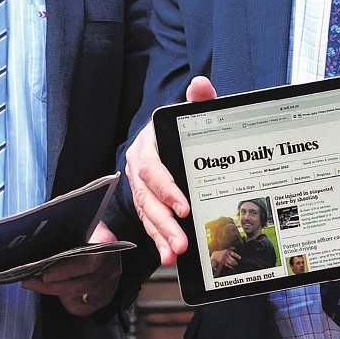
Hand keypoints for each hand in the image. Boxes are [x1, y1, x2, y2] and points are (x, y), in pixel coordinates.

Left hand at [21, 221, 120, 315]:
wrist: (103, 238)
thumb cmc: (88, 230)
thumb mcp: (81, 224)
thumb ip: (66, 230)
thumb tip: (40, 235)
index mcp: (106, 243)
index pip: (87, 262)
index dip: (65, 271)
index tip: (45, 274)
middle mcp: (110, 266)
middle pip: (79, 284)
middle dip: (51, 285)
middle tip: (31, 281)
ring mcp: (109, 283)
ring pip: (78, 297)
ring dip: (56, 292)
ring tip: (40, 284)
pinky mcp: (104, 296)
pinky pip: (83, 308)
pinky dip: (68, 302)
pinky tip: (59, 292)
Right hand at [124, 76, 215, 264]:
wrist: (170, 138)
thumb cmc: (182, 128)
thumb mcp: (191, 113)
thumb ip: (198, 100)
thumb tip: (200, 85)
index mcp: (147, 146)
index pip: (152, 169)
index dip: (165, 189)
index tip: (183, 205)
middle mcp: (139, 169)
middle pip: (147, 198)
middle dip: (163, 222)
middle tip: (180, 242)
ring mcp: (141, 189)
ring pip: (147, 215)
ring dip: (160, 236)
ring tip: (174, 253)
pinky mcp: (147, 203)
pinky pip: (150, 224)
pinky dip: (158, 240)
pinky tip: (167, 253)